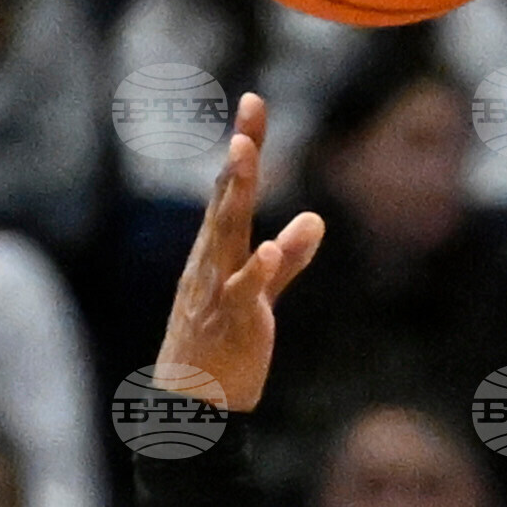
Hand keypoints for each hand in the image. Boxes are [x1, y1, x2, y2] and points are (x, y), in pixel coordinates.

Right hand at [153, 96, 324, 415]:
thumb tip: (315, 222)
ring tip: (245, 156)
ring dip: (235, 194)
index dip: (244, 146)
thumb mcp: (260, 296)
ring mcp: (218, 286)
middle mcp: (212, 259)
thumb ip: (288, 259)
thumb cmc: (221, 345)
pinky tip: (268, 247)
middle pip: (225, 198)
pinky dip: (256, 269)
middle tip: (248, 113)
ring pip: (227, 233)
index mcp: (218, 250)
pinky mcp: (232, 319)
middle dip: (238, 156)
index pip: (229, 189)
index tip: (253, 102)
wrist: (191, 404)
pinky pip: (243, 291)